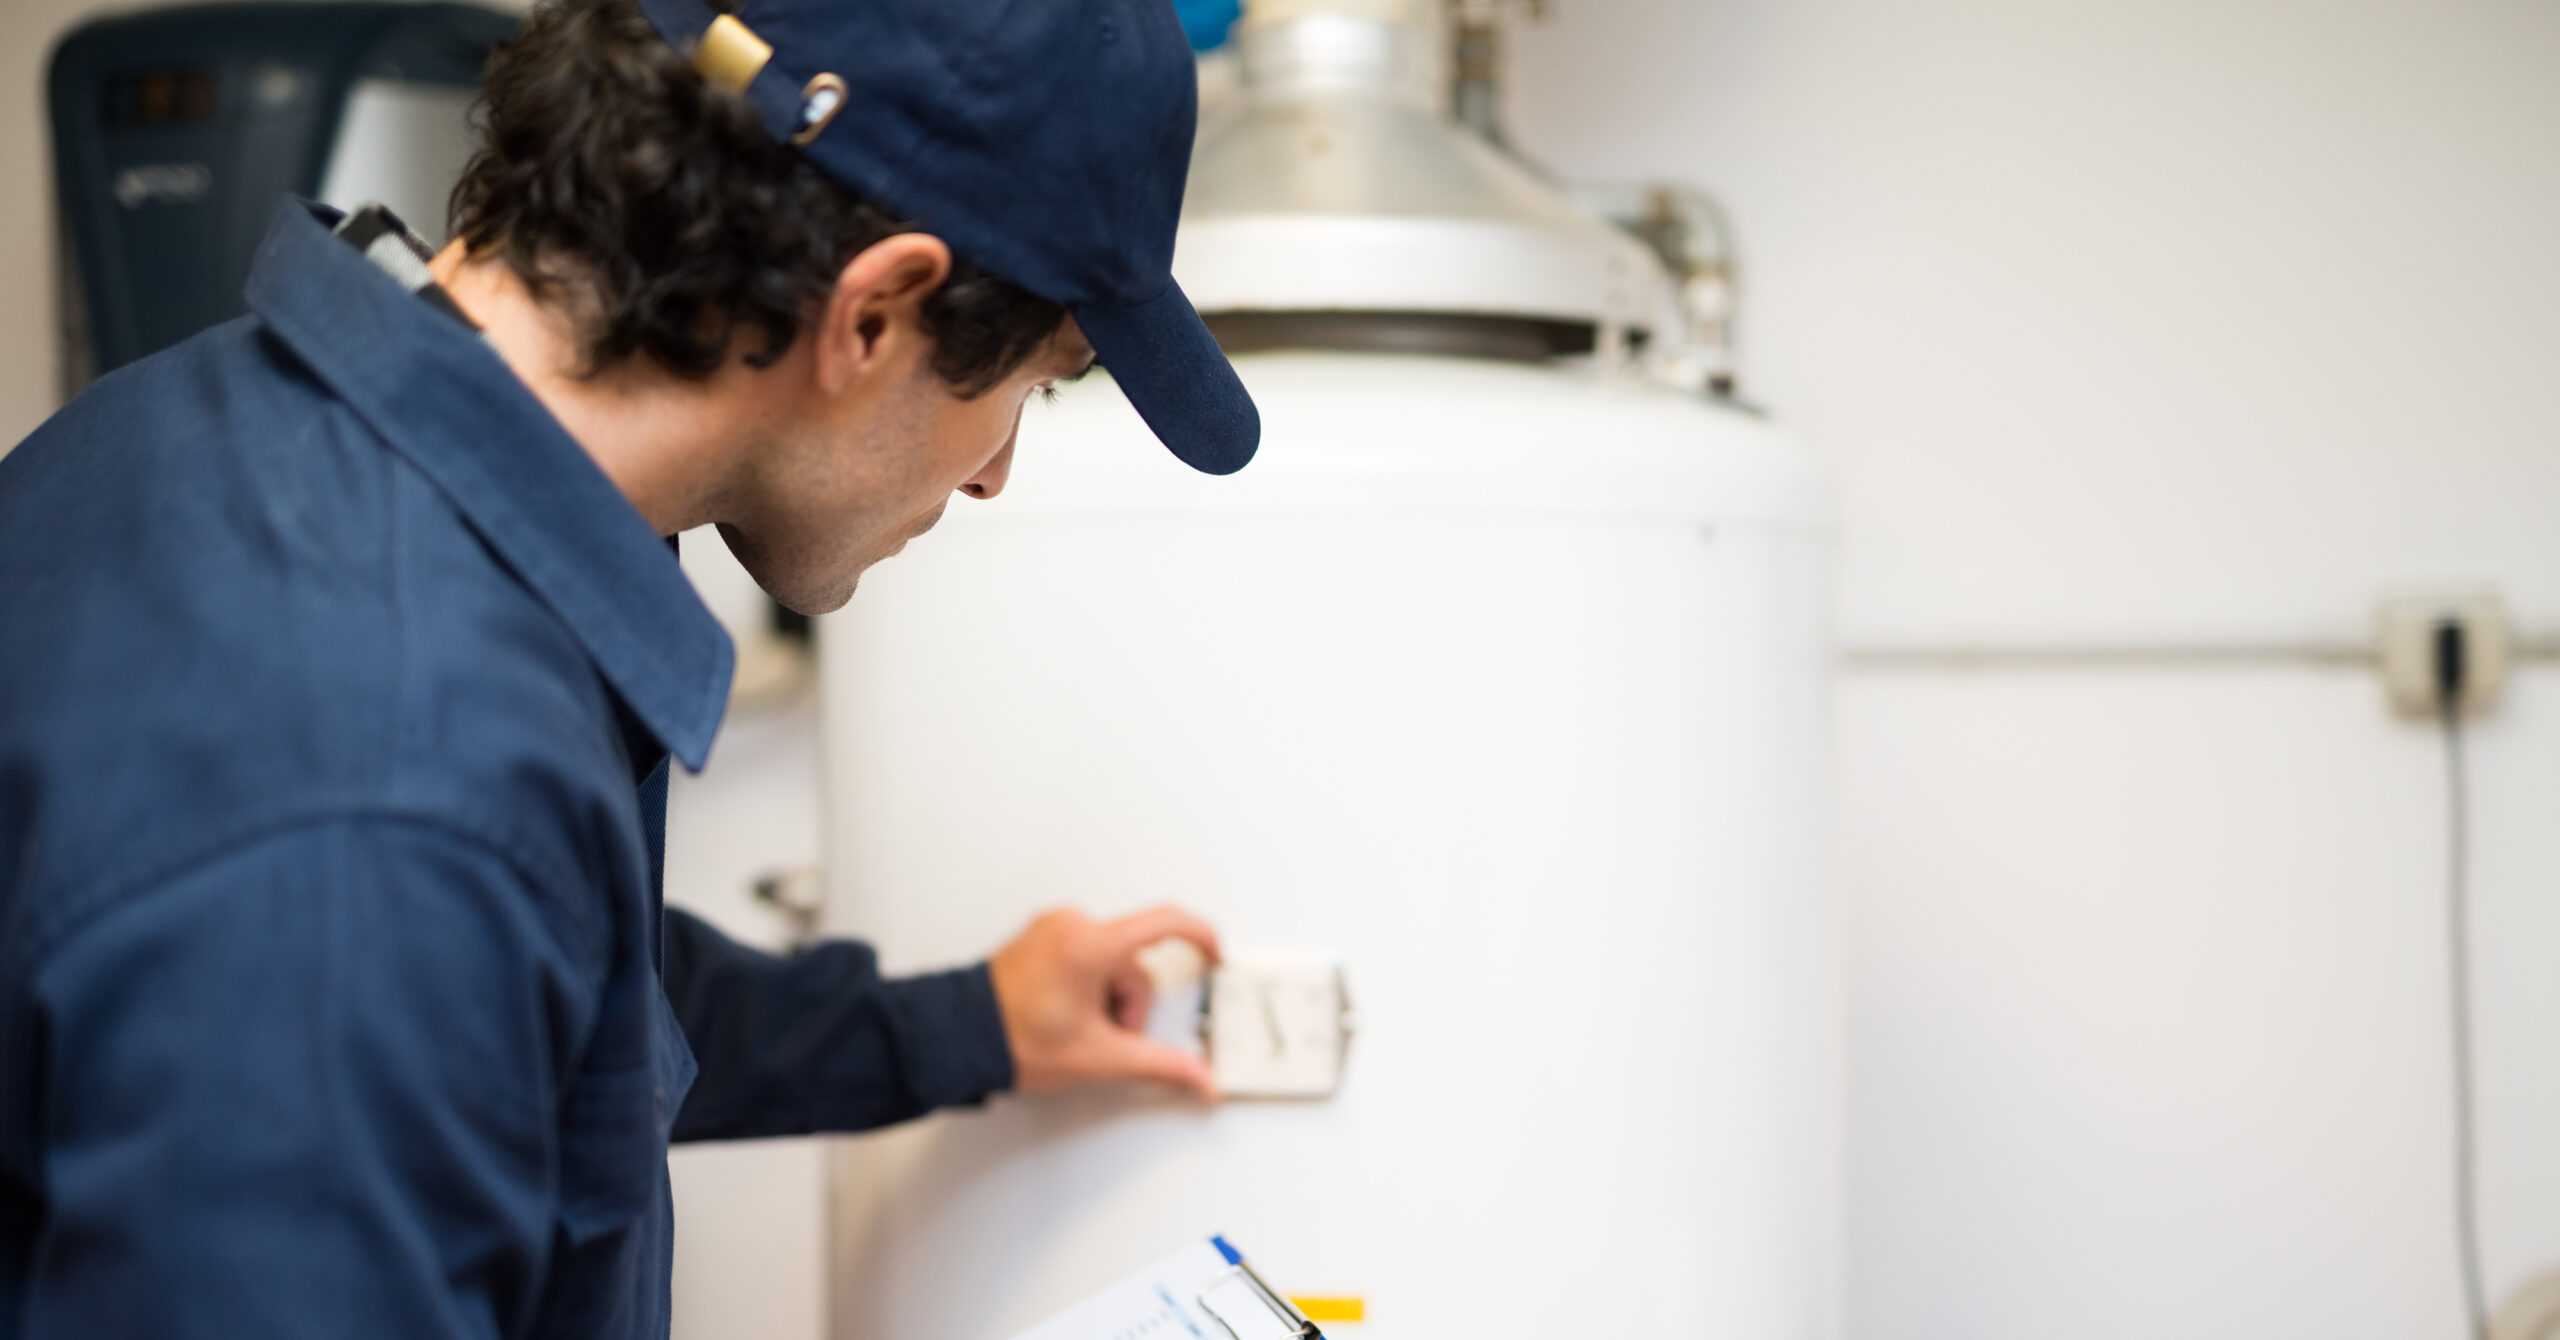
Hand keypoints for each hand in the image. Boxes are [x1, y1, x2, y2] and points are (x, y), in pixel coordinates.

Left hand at [987, 905, 1221, 1102]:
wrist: (956, 1038)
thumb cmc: (1012, 1041)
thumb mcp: (1097, 1058)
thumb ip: (1159, 1066)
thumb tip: (1200, 1078)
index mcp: (1089, 944)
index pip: (1166, 923)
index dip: (1201, 937)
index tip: (1214, 955)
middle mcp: (1071, 924)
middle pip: (1133, 963)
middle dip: (1128, 1006)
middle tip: (1102, 1038)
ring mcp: (1052, 928)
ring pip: (1110, 963)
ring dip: (1106, 999)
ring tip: (1074, 1029)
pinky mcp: (1040, 937)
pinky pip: (1085, 957)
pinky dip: (1087, 987)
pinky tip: (1063, 1014)